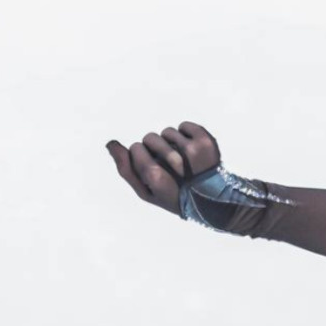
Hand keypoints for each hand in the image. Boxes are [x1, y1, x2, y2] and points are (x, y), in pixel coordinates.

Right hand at [105, 121, 221, 216]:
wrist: (214, 200)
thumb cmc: (175, 196)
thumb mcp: (146, 191)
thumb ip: (125, 168)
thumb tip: (111, 143)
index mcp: (157, 175)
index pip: (135, 148)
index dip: (142, 156)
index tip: (154, 169)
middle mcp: (175, 160)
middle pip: (150, 137)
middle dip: (155, 148)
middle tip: (169, 166)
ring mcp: (193, 149)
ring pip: (167, 131)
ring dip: (171, 142)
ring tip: (182, 160)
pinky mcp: (206, 140)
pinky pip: (185, 125)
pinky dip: (186, 135)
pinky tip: (192, 152)